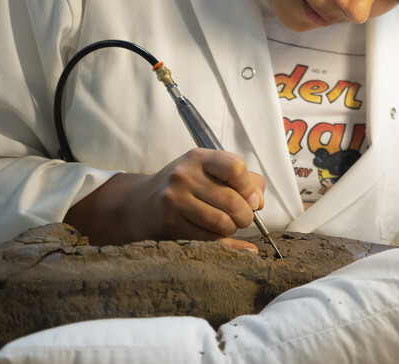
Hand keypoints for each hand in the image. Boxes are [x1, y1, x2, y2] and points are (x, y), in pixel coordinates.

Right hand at [65, 147, 265, 252]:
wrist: (140, 203)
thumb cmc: (185, 186)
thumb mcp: (208, 172)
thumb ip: (241, 180)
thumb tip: (259, 202)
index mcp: (199, 157)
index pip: (235, 167)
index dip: (249, 186)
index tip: (249, 196)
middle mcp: (185, 176)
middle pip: (234, 201)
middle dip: (246, 215)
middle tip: (242, 218)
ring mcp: (175, 200)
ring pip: (223, 223)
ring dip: (232, 229)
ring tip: (228, 225)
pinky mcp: (170, 224)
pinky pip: (209, 238)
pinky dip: (221, 240)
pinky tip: (219, 235)